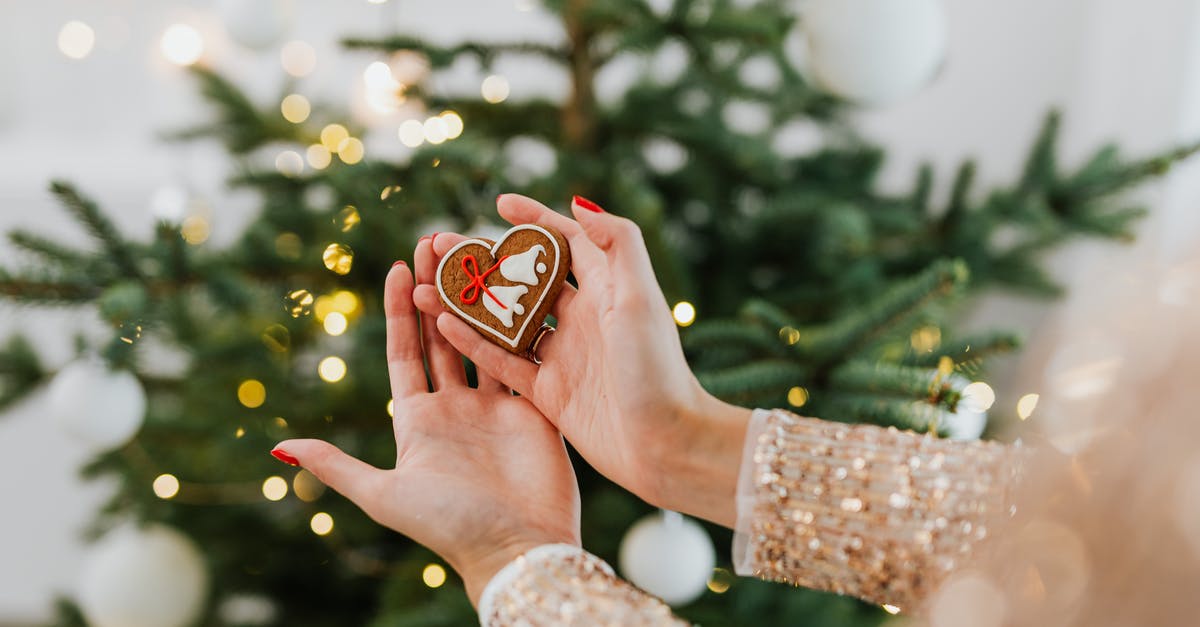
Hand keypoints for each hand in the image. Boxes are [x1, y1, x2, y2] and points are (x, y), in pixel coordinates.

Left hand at [272, 238, 579, 605]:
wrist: (517, 549)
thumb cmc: (448, 525)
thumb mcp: (383, 494)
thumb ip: (337, 466)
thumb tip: (278, 445)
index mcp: (420, 421)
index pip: (405, 352)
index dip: (401, 310)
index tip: (397, 267)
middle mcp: (458, 407)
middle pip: (444, 335)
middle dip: (438, 289)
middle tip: (435, 241)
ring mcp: (499, 405)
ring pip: (486, 337)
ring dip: (479, 297)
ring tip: (474, 252)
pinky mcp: (535, 407)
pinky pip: (523, 356)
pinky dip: (520, 322)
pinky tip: (520, 286)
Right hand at [412, 195, 750, 527]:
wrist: (668, 445)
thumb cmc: (659, 369)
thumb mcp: (641, 297)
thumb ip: (617, 243)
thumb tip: (578, 202)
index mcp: (606, 289)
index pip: (564, 241)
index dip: (534, 220)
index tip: (499, 203)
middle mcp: (582, 318)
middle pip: (524, 279)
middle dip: (484, 261)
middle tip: (441, 245)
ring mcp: (563, 356)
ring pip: (504, 321)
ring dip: (467, 303)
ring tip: (425, 286)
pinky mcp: (550, 393)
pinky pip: (502, 362)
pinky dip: (473, 344)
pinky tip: (440, 325)